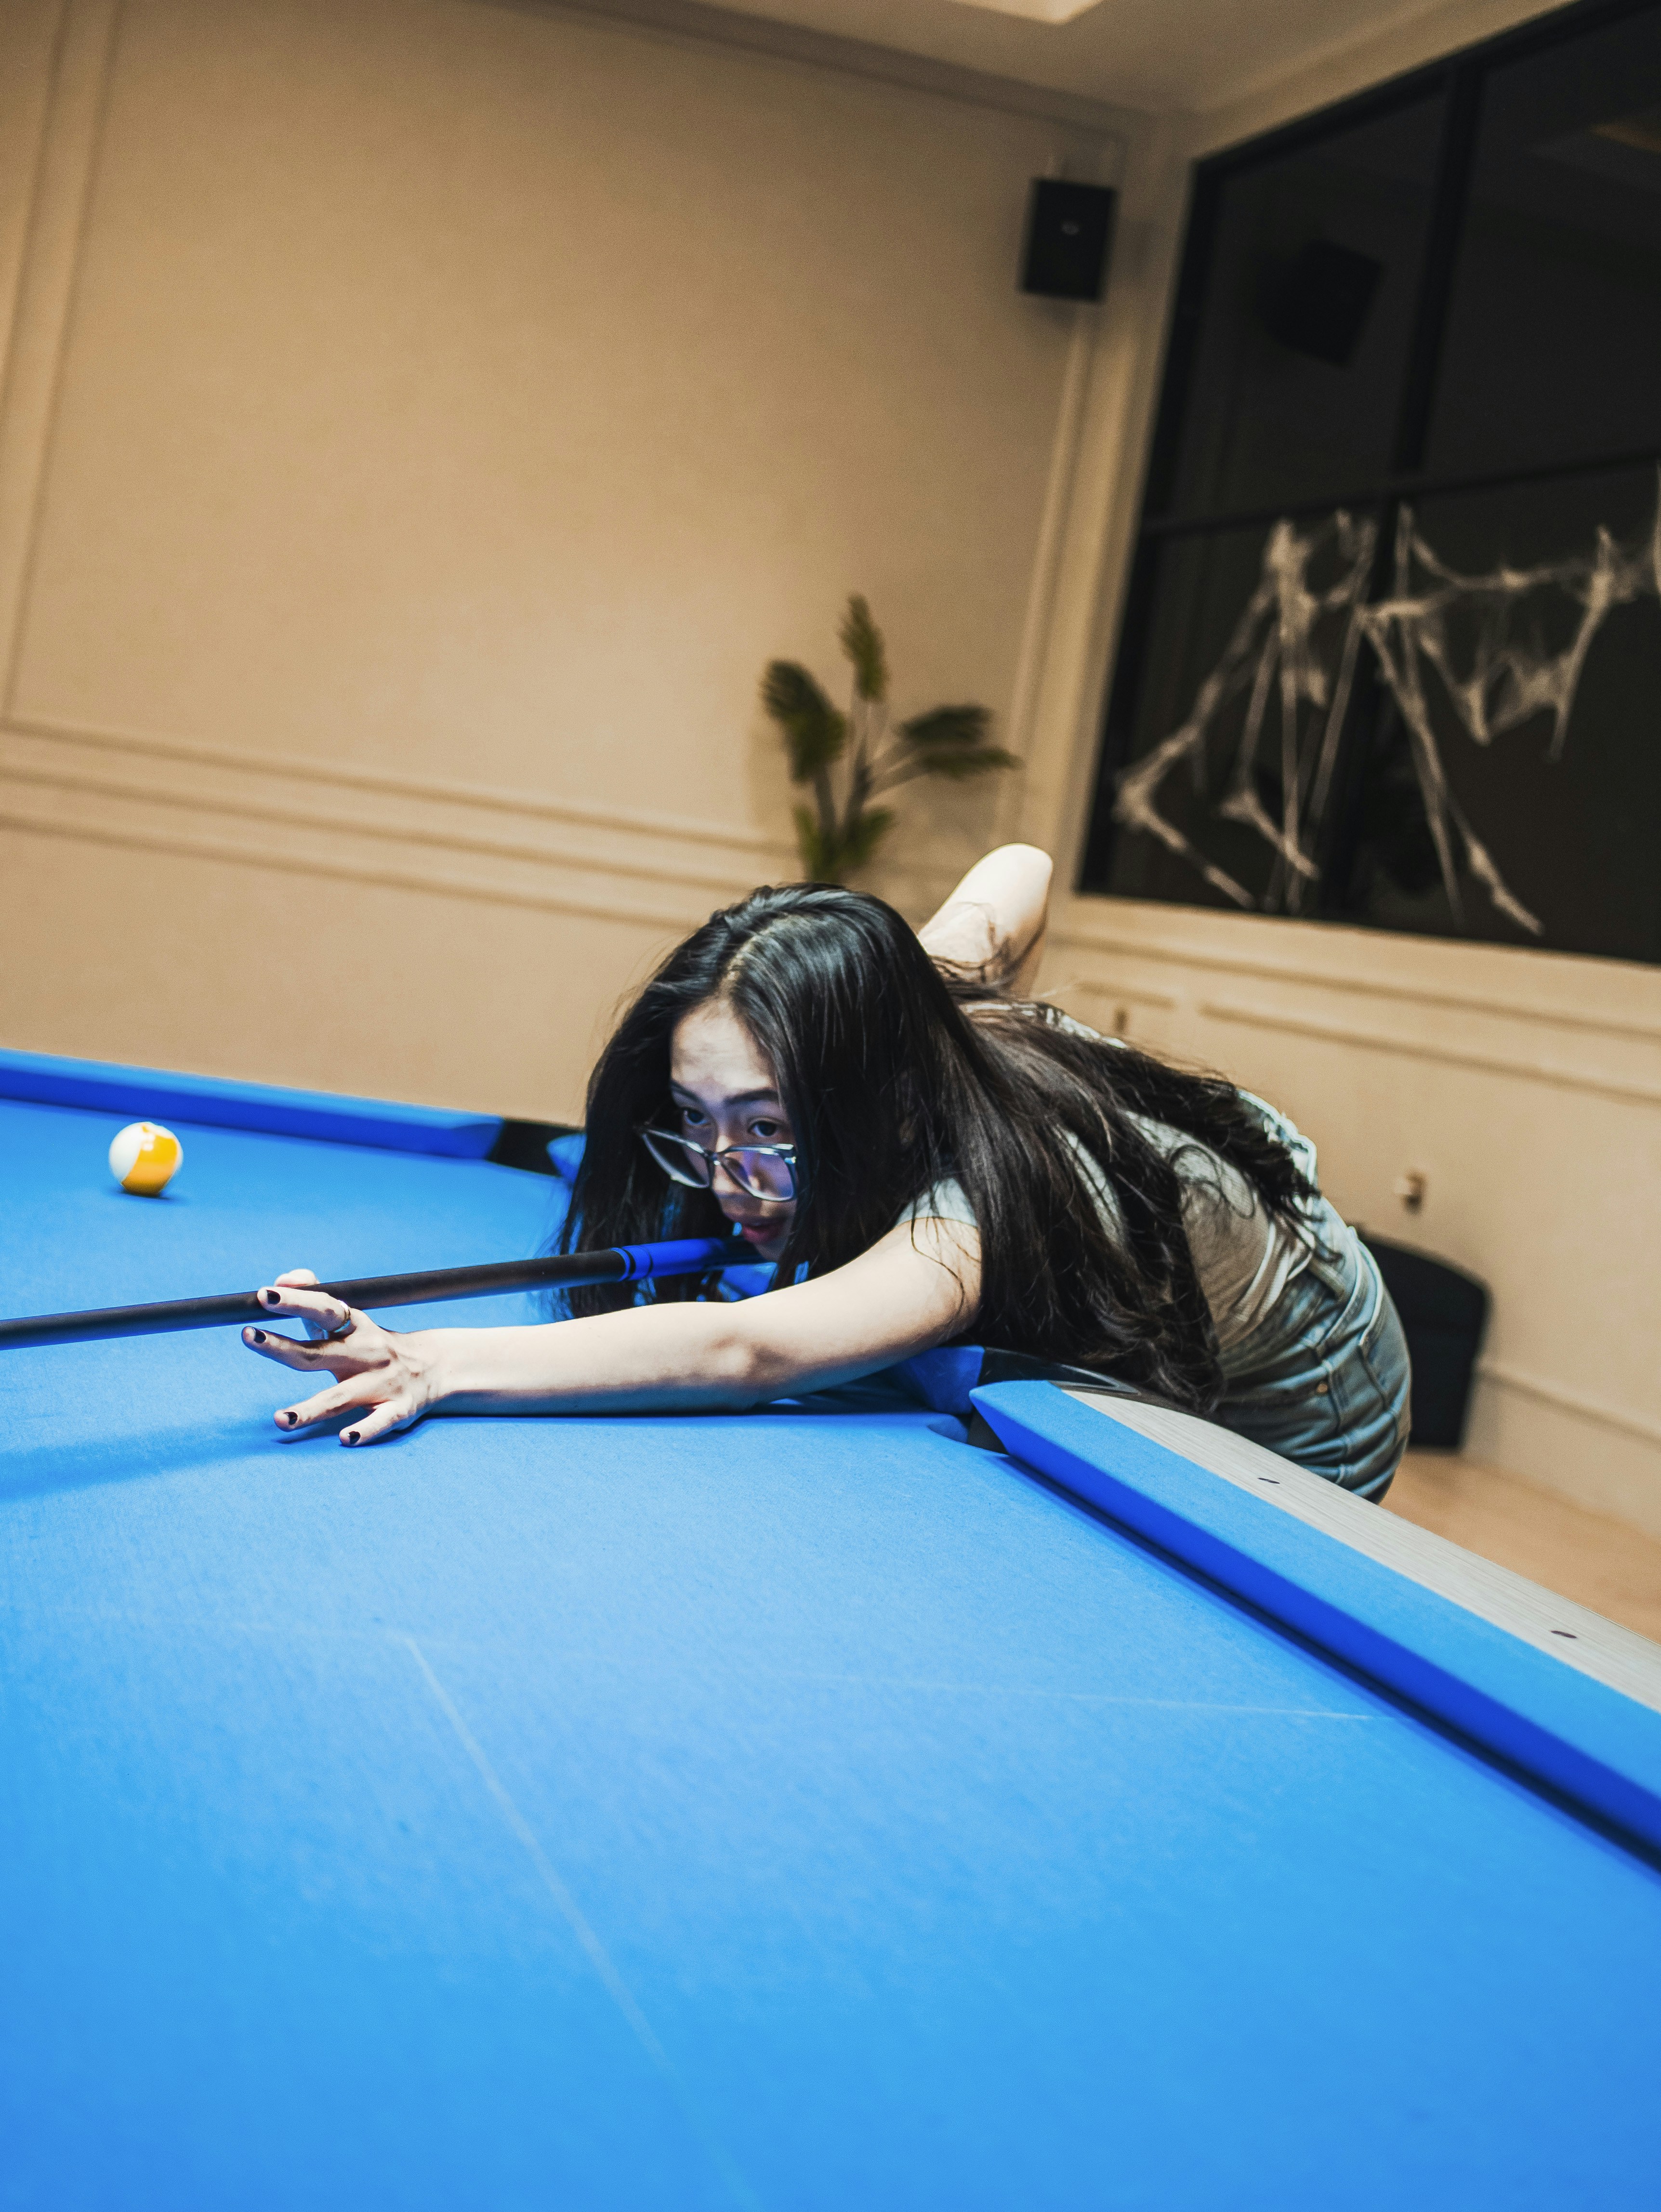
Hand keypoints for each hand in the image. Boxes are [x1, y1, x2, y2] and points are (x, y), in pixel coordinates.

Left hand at [241, 1268, 442, 1445]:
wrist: (436, 1366)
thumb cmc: (375, 1344)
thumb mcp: (351, 1317)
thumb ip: (314, 1295)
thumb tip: (283, 1278)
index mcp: (355, 1327)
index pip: (323, 1309)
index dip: (296, 1301)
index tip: (265, 1294)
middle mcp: (366, 1353)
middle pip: (318, 1352)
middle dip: (282, 1346)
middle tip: (249, 1336)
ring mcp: (381, 1384)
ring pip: (341, 1397)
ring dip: (311, 1409)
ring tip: (280, 1419)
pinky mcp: (398, 1410)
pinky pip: (380, 1421)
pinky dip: (366, 1430)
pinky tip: (347, 1439)